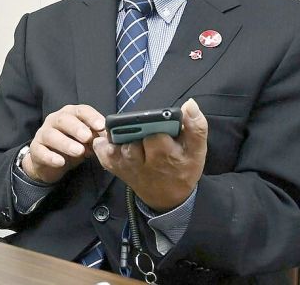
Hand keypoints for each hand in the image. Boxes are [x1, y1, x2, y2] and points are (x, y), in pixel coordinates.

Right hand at [21, 104, 105, 183]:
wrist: (51, 162)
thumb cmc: (72, 145)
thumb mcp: (86, 141)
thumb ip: (96, 137)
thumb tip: (109, 139)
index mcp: (70, 114)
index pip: (81, 110)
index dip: (91, 117)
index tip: (101, 126)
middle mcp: (54, 120)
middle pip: (64, 119)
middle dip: (77, 128)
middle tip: (87, 137)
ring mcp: (43, 134)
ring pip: (51, 135)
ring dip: (65, 143)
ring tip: (79, 151)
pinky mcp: (36, 149)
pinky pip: (41, 151)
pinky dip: (51, 157)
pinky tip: (60, 162)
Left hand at [92, 98, 207, 211]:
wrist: (168, 197)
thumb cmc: (183, 168)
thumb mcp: (196, 150)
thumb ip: (196, 126)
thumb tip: (190, 104)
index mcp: (166, 155)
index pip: (155, 135)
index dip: (155, 125)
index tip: (159, 124)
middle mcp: (143, 163)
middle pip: (133, 140)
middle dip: (136, 130)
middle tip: (142, 128)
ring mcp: (127, 167)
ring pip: (118, 147)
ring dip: (118, 137)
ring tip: (125, 130)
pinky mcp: (116, 168)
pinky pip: (104, 155)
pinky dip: (103, 146)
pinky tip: (108, 138)